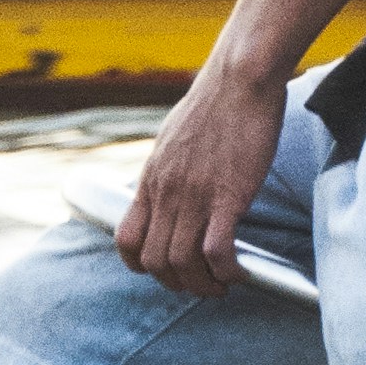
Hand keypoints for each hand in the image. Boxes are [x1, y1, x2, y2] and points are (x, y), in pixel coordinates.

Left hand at [118, 60, 287, 294]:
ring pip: (182, 264)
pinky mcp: (228, 196)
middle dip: (177, 283)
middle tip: (202, 282)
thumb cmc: (215, 104)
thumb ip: (169, 171)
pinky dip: (226, 272)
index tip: (167, 269)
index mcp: (151, 179)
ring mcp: (194, 196)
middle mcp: (166, 192)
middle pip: (154, 262)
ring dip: (203, 285)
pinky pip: (217, 252)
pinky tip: (239, 271)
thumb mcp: (174, 140)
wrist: (239, 79)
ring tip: (222, 284)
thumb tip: (172, 187)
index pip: (126, 240)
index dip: (141, 266)